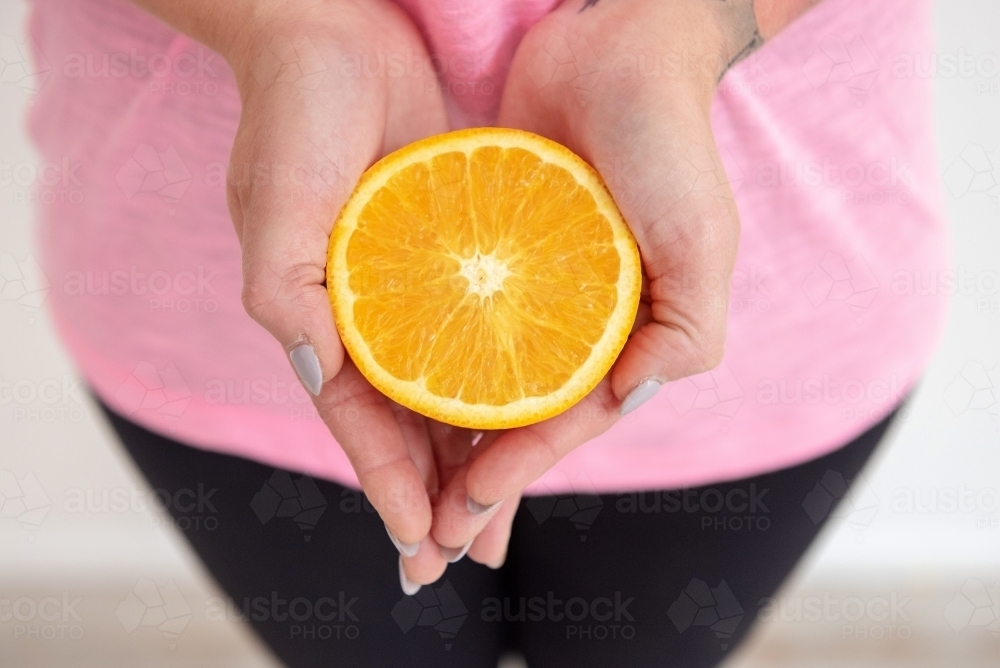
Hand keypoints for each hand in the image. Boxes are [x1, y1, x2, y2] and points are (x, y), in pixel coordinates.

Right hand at [221, 0, 454, 582]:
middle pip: (406, 423)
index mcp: (320, 315)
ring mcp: (415, 287)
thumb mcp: (278, 198)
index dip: (385, 485)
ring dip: (469, 457)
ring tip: (498, 524)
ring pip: (450, 392)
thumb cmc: (295, 108)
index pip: (356, 421)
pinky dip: (501, 382)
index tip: (419, 544)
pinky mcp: (455, 252)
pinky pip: (485, 330)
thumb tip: (315, 375)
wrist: (335, 29)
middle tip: (465, 560)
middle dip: (432, 493)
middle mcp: (369, 312)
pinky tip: (534, 418)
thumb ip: (284, 290)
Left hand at [429, 0, 753, 566]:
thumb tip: (624, 403)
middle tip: (425, 551)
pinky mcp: (486, 248)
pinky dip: (419, 360)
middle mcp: (568, 324)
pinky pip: (445, 315)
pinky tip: (381, 397)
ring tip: (401, 503)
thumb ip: (684, 334)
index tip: (462, 515)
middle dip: (474, 488)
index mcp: (620, 337)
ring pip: (472, 383)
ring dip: (441, 447)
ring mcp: (523, 290)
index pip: (558, 423)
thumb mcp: (700, 242)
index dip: (514, 475)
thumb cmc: (667, 142)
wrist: (618, 45)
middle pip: (511, 420)